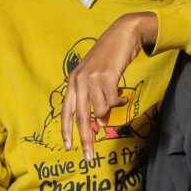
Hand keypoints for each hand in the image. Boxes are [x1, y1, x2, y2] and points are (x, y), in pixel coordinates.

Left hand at [60, 12, 155, 161]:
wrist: (123, 34)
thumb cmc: (111, 58)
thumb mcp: (99, 79)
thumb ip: (96, 101)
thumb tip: (100, 124)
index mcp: (73, 82)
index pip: (66, 111)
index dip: (66, 131)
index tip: (68, 148)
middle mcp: (79, 80)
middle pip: (80, 117)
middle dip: (85, 139)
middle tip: (89, 156)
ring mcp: (91, 78)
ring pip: (101, 110)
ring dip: (112, 108)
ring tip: (119, 97)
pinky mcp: (106, 75)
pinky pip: (112, 100)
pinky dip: (120, 101)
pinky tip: (124, 94)